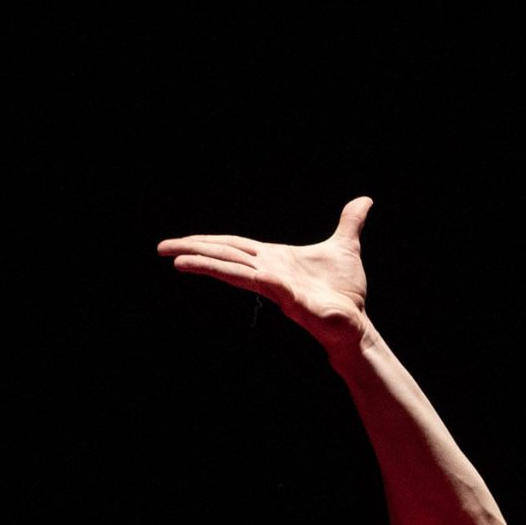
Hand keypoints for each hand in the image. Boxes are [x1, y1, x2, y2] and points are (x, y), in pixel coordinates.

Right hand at [157, 197, 374, 344]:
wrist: (356, 323)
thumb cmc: (345, 291)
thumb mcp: (346, 247)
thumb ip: (349, 223)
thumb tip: (364, 201)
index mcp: (274, 258)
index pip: (234, 245)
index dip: (208, 241)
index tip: (180, 241)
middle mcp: (269, 272)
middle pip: (226, 255)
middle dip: (194, 249)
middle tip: (162, 248)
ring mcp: (278, 287)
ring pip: (237, 271)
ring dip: (208, 265)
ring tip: (179, 261)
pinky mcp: (292, 301)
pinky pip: (269, 286)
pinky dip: (253, 278)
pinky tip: (235, 272)